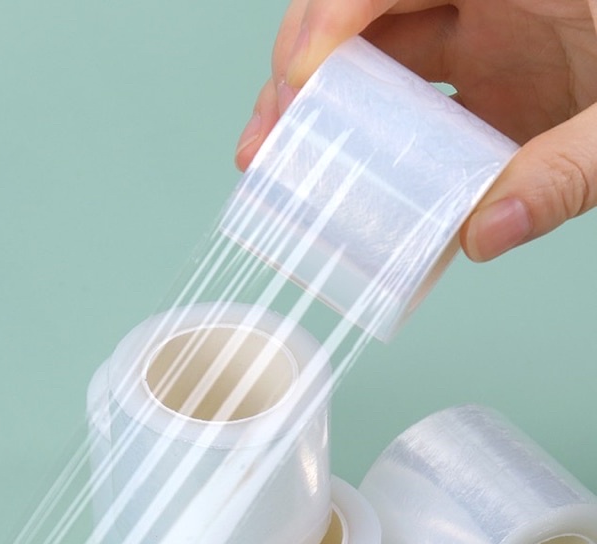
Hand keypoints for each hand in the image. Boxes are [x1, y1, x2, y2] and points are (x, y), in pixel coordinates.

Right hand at [235, 0, 596, 260]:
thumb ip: (568, 166)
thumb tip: (481, 231)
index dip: (330, 17)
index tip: (298, 80)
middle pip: (367, 17)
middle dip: (303, 73)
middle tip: (269, 136)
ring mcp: (496, 44)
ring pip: (383, 63)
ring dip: (326, 113)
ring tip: (279, 162)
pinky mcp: (501, 90)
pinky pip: (427, 114)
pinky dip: (388, 155)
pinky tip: (358, 193)